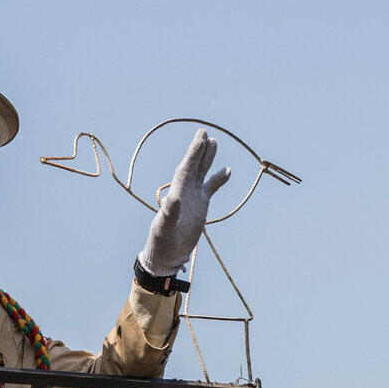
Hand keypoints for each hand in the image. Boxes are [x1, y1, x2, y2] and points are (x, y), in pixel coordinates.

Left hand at [138, 130, 231, 277]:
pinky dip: (218, 179)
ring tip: (214, 142)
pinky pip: (211, 188)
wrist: (168, 255)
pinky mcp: (201, 206)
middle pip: (193, 165)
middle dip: (198, 149)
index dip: (193, 152)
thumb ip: (169, 213)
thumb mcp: (164, 228)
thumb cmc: (162, 243)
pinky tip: (227, 170)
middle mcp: (185, 191)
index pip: (186, 168)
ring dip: (207, 158)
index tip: (200, 137)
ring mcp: (193, 197)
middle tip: (204, 132)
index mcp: (176, 192)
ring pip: (202, 173)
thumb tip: (174, 198)